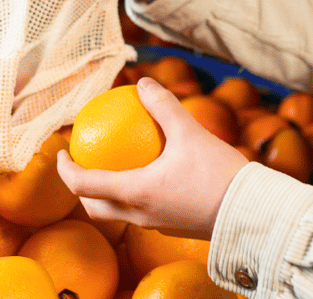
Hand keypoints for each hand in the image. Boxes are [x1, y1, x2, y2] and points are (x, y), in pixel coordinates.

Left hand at [56, 77, 250, 238]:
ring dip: (107, 194)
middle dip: (81, 188)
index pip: (83, 185)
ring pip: (119, 214)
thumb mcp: (190, 132)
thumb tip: (143, 83)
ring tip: (114, 168)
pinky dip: (134, 196)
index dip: (65, 169)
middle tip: (83, 163)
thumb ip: (164, 106)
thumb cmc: (219, 174)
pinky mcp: (174, 228)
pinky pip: (143, 214)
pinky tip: (152, 176)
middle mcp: (140, 215)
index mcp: (135, 193)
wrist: (251, 213)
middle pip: (96, 207)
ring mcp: (157, 225)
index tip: (61, 152)